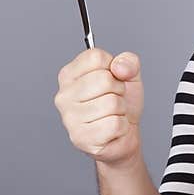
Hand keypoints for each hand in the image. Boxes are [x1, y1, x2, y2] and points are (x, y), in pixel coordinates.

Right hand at [54, 48, 143, 166]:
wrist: (124, 136)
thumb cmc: (121, 104)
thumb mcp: (130, 76)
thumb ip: (129, 62)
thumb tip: (119, 67)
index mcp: (69, 75)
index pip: (95, 57)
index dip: (113, 68)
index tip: (111, 78)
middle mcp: (64, 96)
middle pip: (104, 79)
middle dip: (118, 90)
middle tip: (113, 99)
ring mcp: (69, 117)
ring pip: (111, 103)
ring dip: (120, 109)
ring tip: (112, 114)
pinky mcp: (80, 137)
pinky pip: (114, 124)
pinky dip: (121, 126)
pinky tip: (111, 129)